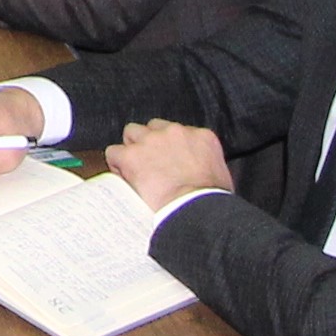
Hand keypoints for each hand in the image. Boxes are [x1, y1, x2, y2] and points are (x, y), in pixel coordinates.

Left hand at [106, 119, 233, 208]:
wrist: (195, 208)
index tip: (168, 161)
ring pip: (132, 132)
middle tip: (150, 164)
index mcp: (200, 136)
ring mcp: (151, 141)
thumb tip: (202, 172)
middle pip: (154, 127)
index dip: (170, 147)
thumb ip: (208, 163)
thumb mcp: (221, 175)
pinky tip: (123, 178)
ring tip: (134, 169)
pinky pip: (114, 152)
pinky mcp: (131, 155)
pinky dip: (116, 164)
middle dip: (150, 142)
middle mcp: (175, 132)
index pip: (178, 132)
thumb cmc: (211, 200)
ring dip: (132, 148)